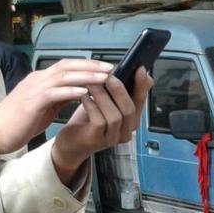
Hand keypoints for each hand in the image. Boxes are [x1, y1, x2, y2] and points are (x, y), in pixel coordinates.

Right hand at [0, 58, 115, 157]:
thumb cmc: (21, 121)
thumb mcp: (45, 106)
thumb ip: (61, 97)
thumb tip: (81, 92)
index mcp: (41, 80)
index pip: (66, 66)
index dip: (86, 65)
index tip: (106, 67)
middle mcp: (37, 80)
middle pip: (66, 67)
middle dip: (90, 66)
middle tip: (110, 68)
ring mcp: (33, 90)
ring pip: (62, 77)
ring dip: (85, 76)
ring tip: (103, 78)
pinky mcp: (31, 103)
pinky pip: (52, 93)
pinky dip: (69, 91)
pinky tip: (84, 93)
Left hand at [52, 67, 152, 184]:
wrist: (71, 142)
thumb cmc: (87, 121)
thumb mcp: (104, 103)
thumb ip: (117, 91)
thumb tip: (130, 72)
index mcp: (130, 121)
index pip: (140, 102)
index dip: (142, 86)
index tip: (140, 69)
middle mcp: (125, 131)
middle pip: (130, 110)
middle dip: (120, 91)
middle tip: (109, 76)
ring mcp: (112, 138)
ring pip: (115, 116)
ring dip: (103, 96)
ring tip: (91, 83)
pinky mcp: (96, 140)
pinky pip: (99, 121)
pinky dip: (92, 106)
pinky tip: (84, 97)